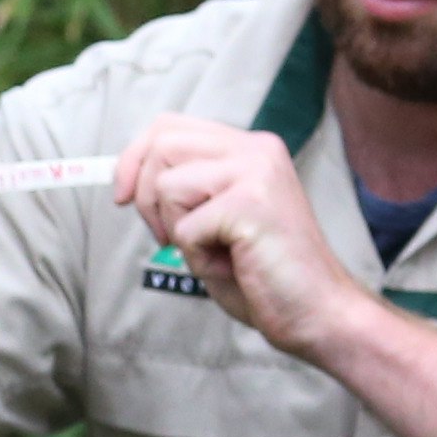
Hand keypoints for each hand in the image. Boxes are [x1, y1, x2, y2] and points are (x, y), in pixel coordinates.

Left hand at [116, 117, 371, 360]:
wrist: (315, 310)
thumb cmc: (262, 274)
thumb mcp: (215, 220)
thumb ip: (185, 190)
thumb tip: (127, 179)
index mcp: (249, 149)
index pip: (170, 126)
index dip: (134, 158)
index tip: (121, 195)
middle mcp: (256, 149)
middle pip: (161, 144)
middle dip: (145, 196)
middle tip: (167, 237)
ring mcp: (256, 171)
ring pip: (167, 185)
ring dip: (176, 230)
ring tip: (216, 251)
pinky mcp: (250, 203)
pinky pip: (185, 228)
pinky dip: (197, 257)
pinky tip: (233, 264)